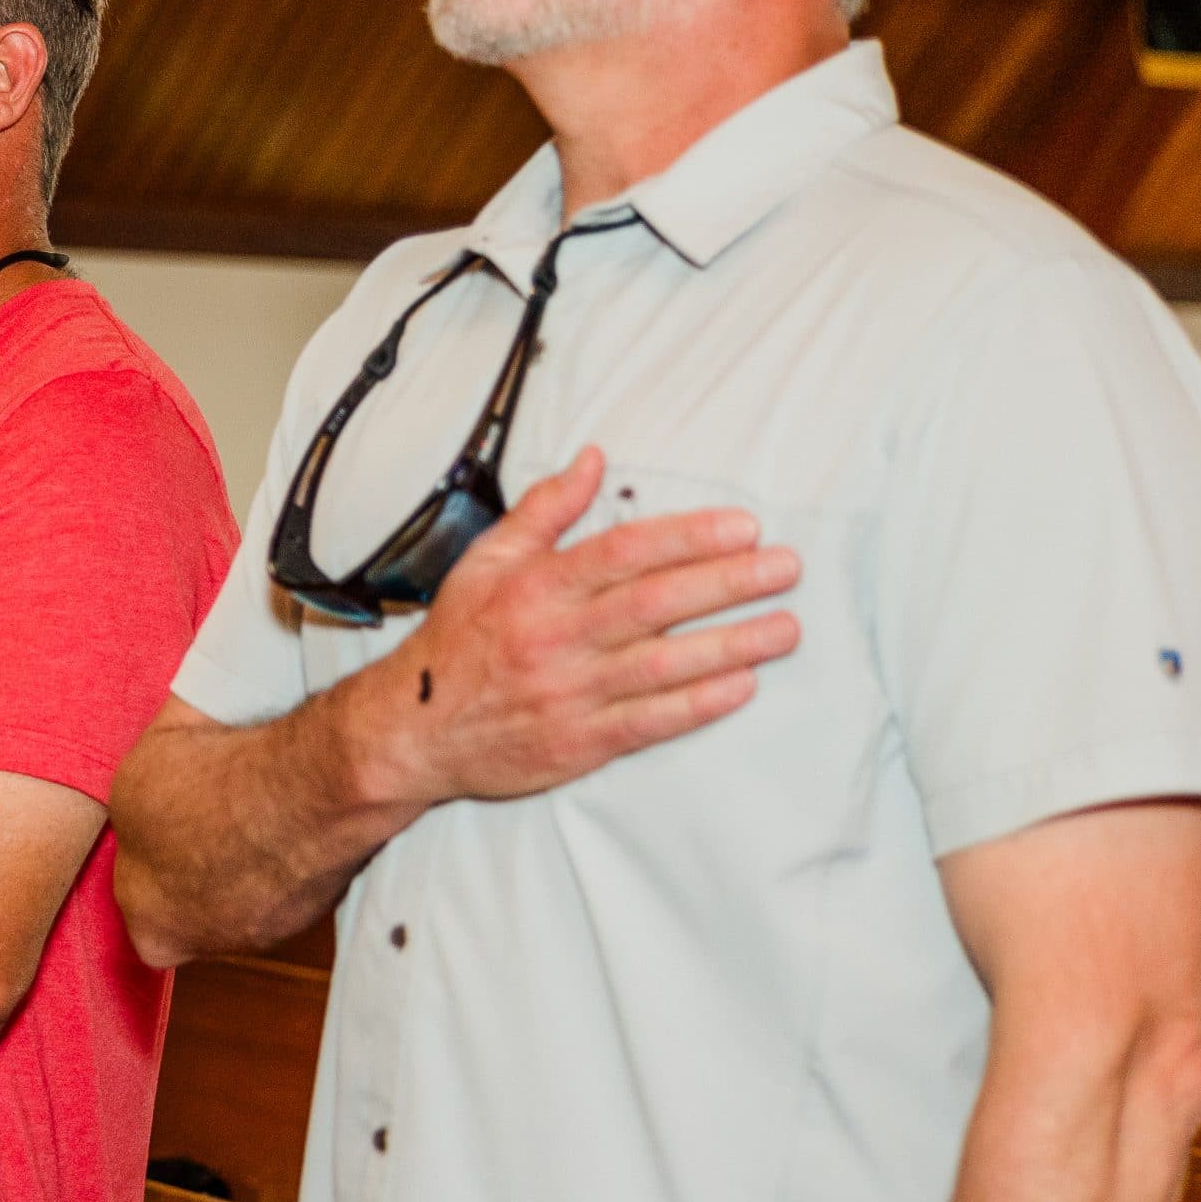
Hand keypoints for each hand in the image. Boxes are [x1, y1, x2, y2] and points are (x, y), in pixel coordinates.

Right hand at [347, 447, 802, 806]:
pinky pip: (649, 722)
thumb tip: (594, 459)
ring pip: (663, 665)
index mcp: (536, 586)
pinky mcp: (579, 742)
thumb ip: (546, 509)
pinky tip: (741, 685)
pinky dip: (698, 704)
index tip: (742, 527)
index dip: (689, 537)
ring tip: (784, 628)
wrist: (416, 729)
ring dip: (731, 645)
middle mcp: (556, 637)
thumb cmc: (459, 639)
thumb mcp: (487, 560)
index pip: (624, 552)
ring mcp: (570, 693)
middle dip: (727, 583)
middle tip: (784, 568)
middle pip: (655, 603)